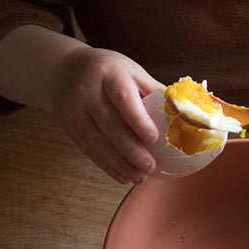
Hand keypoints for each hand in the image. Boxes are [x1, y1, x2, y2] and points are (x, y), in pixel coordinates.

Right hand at [49, 46, 162, 183]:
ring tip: (139, 177)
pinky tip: (123, 176)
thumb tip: (183, 112)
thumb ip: (153, 90)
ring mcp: (75, 111)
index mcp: (109, 74)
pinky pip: (89, 150)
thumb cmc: (109, 71)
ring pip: (97, 142)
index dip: (138, 119)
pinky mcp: (69, 127)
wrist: (65, 70)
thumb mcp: (131, 71)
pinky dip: (107, 165)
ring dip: (119, 163)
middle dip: (131, 149)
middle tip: (150, 166)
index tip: (154, 137)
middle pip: (109, 124)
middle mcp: (88, 92)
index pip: (123, 97)